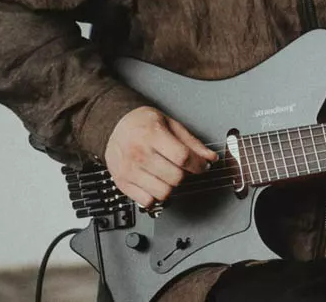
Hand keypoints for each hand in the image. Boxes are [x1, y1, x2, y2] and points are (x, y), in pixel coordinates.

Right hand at [104, 105, 218, 207]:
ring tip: (168, 175)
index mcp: (152, 135)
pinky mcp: (122, 183)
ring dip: (171, 186)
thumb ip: (192, 142)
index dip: (198, 164)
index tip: (201, 166)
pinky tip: (155, 183)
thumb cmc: (143, 124)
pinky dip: (155, 196)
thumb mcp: (171, 124)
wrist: (115, 126)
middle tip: (182, 168)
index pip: (183, 157)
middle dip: (184, 174)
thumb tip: (210, 158)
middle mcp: (139, 153)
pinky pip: (147, 201)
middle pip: (175, 177)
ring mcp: (129, 170)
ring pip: (163, 192)